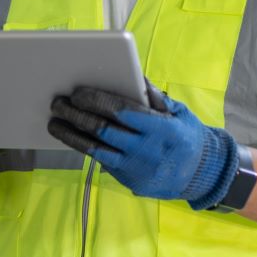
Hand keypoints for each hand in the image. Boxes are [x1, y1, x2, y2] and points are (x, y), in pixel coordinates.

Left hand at [47, 86, 238, 209]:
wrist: (202, 175)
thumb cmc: (189, 137)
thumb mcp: (180, 113)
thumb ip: (156, 97)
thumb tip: (133, 75)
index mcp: (160, 129)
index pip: (120, 111)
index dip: (96, 100)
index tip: (77, 92)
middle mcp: (145, 150)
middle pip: (101, 129)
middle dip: (75, 114)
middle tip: (58, 103)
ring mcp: (135, 168)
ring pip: (94, 149)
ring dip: (70, 134)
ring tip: (54, 122)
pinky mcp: (128, 180)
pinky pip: (100, 161)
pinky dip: (83, 147)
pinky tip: (71, 136)